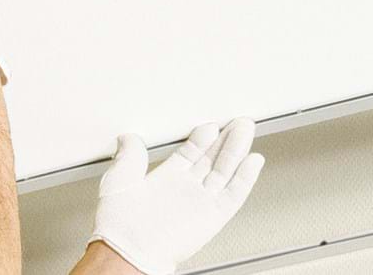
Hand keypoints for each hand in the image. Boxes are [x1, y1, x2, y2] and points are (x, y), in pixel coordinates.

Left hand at [89, 118, 264, 274]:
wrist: (129, 249)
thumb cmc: (119, 223)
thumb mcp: (119, 178)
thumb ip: (129, 156)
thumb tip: (128, 138)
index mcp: (164, 179)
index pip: (190, 153)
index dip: (201, 138)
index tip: (210, 125)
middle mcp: (185, 190)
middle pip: (212, 159)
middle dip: (226, 139)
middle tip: (238, 122)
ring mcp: (200, 202)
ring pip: (225, 170)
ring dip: (237, 150)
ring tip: (246, 129)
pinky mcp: (212, 216)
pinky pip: (234, 194)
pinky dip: (246, 177)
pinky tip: (254, 161)